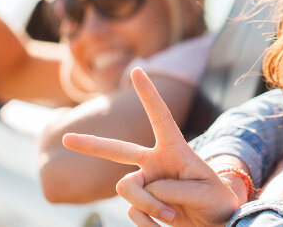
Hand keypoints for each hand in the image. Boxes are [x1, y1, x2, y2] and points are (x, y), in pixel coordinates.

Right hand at [63, 68, 240, 225]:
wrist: (214, 224)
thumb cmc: (216, 202)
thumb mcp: (206, 192)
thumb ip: (178, 189)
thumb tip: (150, 191)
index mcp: (175, 149)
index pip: (160, 117)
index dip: (148, 95)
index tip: (137, 70)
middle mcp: (155, 163)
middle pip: (117, 150)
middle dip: (90, 144)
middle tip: (66, 139)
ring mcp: (146, 184)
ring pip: (127, 188)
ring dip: (149, 205)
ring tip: (172, 215)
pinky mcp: (141, 205)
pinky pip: (134, 212)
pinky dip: (149, 222)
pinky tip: (164, 223)